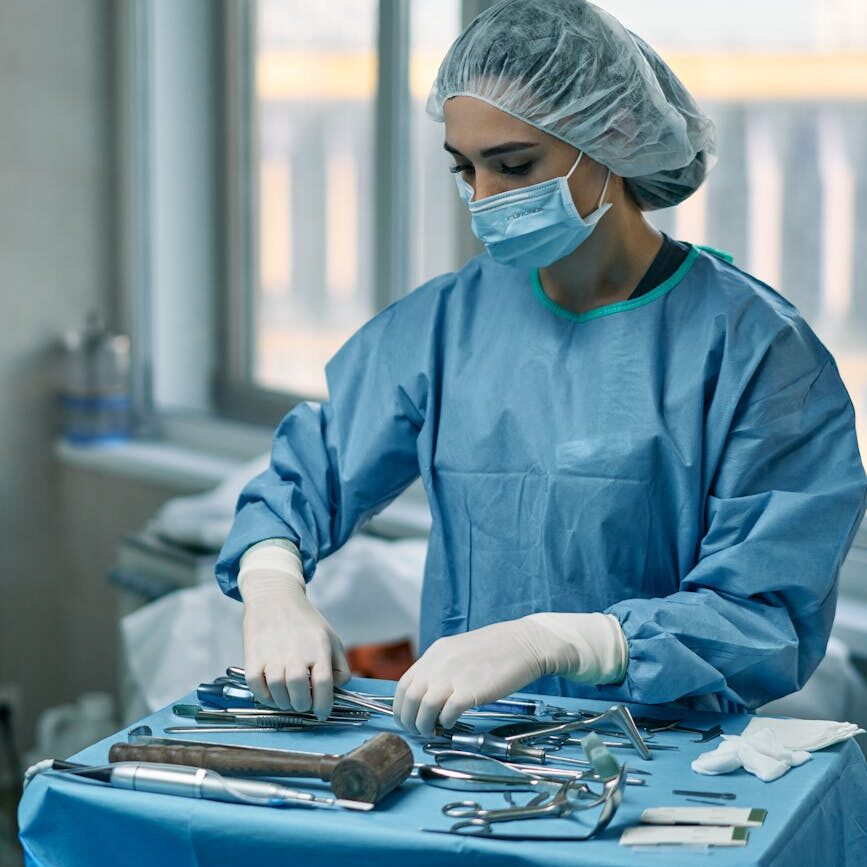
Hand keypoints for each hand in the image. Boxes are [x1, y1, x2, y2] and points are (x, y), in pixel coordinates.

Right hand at [240, 564, 350, 719]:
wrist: (275, 597)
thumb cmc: (306, 622)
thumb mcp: (331, 638)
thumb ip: (340, 666)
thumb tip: (336, 690)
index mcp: (318, 647)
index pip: (324, 684)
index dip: (324, 705)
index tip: (322, 714)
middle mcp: (296, 651)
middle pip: (299, 692)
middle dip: (302, 705)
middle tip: (303, 704)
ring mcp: (272, 653)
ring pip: (278, 692)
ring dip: (284, 703)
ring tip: (288, 699)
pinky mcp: (253, 655)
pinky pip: (256, 686)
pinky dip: (264, 696)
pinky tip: (272, 693)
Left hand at [393, 617, 566, 735]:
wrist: (526, 643)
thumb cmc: (497, 649)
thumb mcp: (460, 650)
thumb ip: (442, 667)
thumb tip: (428, 692)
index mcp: (436, 652)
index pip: (404, 684)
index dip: (400, 706)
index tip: (405, 719)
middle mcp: (440, 663)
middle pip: (410, 698)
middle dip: (408, 720)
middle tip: (417, 731)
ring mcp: (455, 676)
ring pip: (424, 708)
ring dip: (424, 725)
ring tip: (432, 731)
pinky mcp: (471, 690)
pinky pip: (447, 713)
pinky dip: (445, 723)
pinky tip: (451, 724)